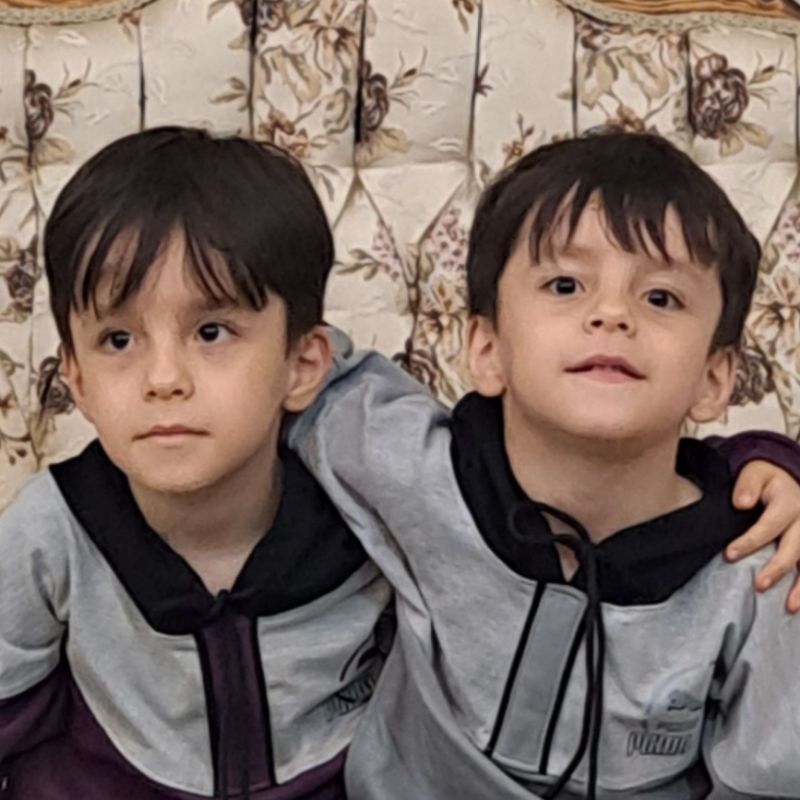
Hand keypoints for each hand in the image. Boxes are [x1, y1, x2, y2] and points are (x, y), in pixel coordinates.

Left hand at [726, 460, 799, 612]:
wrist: (789, 480)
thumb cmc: (767, 479)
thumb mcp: (755, 473)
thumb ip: (747, 485)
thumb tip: (741, 503)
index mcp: (791, 502)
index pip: (771, 525)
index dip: (751, 541)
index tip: (730, 554)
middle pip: (795, 548)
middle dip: (778, 568)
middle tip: (759, 585)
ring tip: (789, 606)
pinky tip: (798, 604)